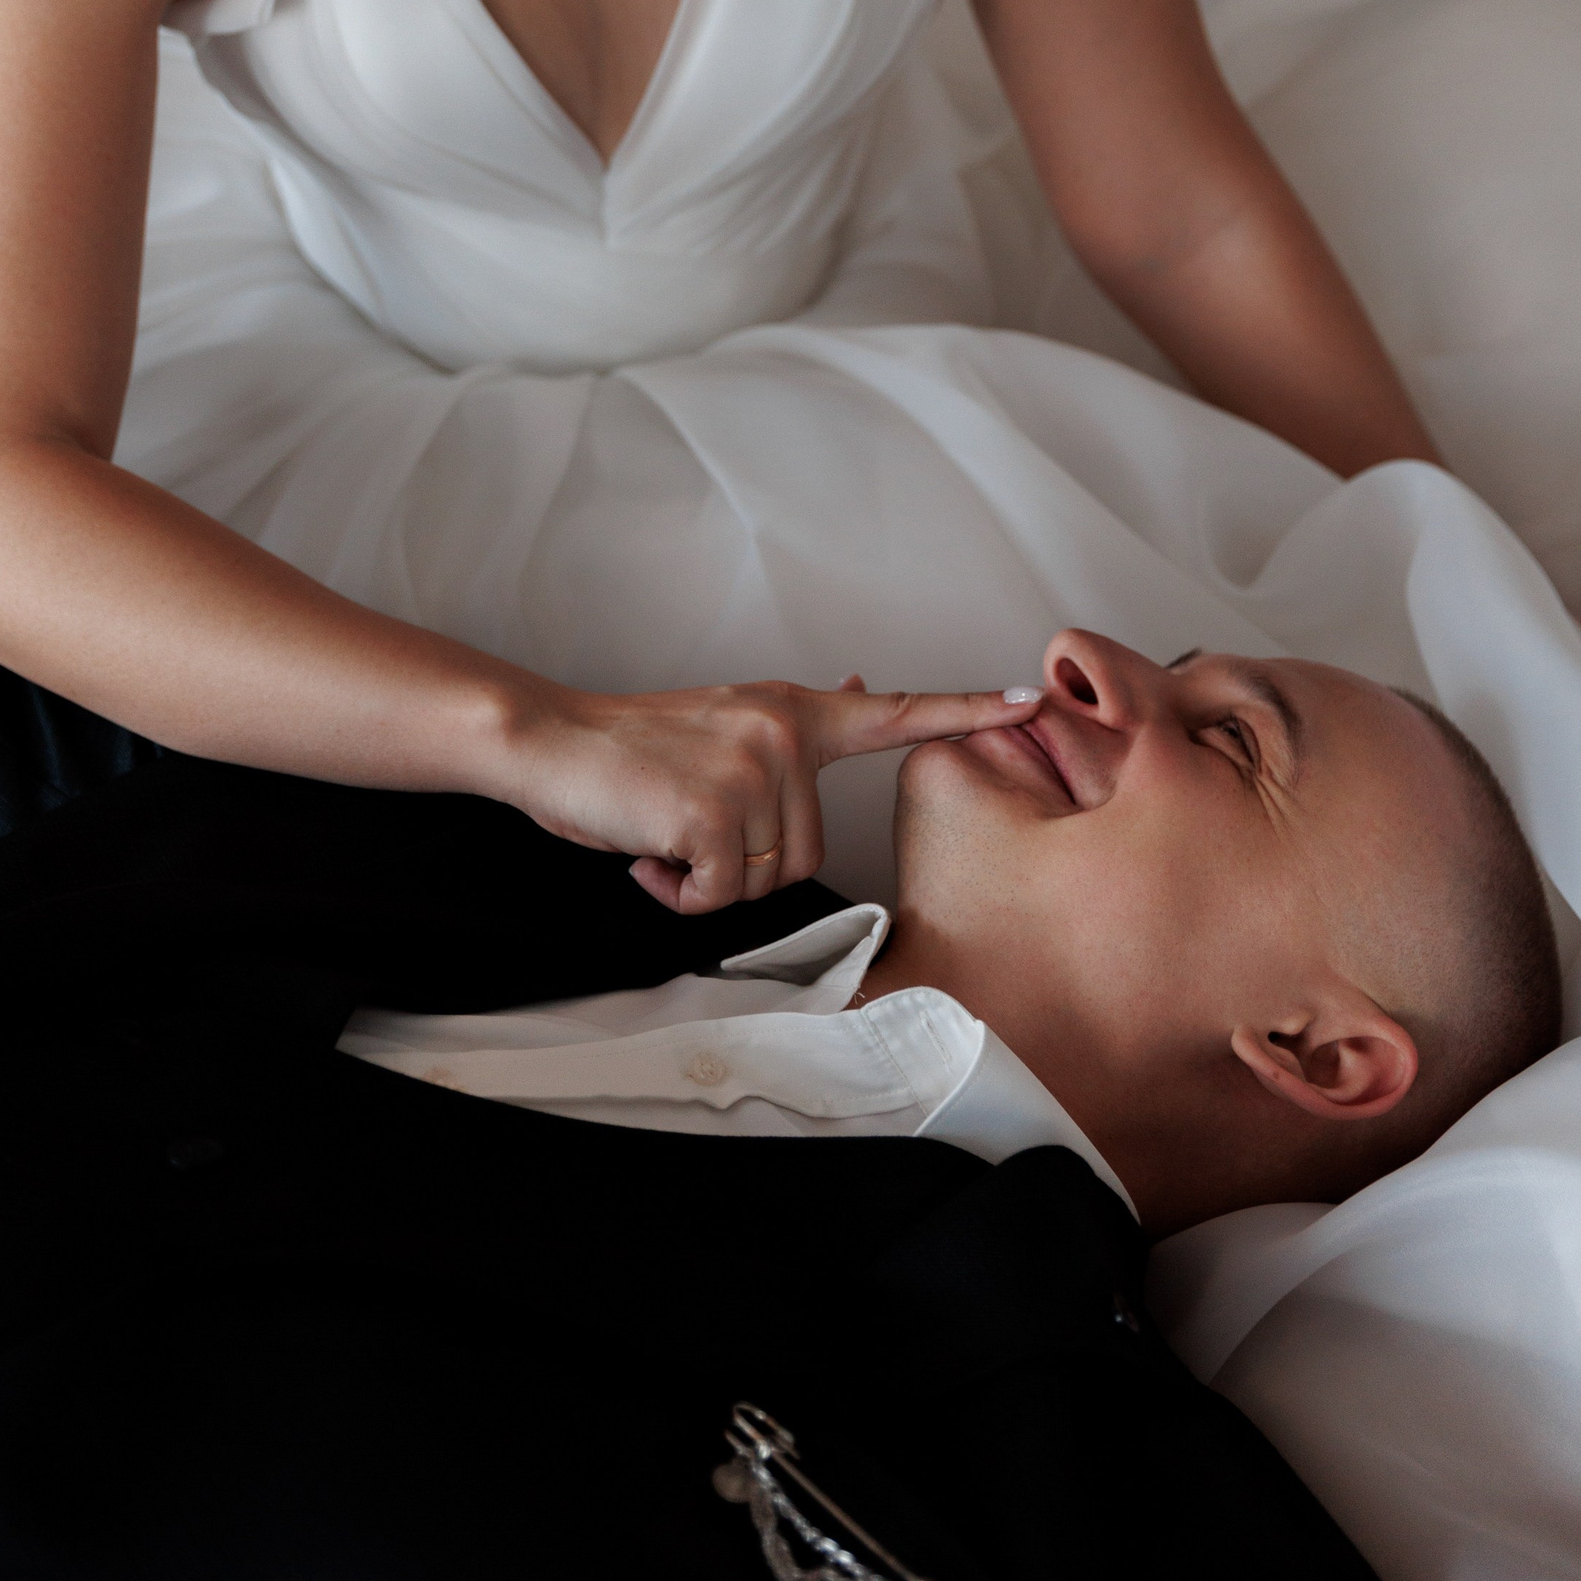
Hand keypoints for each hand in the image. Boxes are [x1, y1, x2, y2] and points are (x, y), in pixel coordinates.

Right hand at [499, 669, 1044, 913]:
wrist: (552, 741)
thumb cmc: (631, 750)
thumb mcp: (726, 718)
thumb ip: (796, 723)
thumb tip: (864, 686)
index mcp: (792, 711)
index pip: (896, 710)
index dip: (966, 711)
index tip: (1029, 700)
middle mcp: (783, 731)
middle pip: (809, 852)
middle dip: (748, 864)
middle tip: (689, 829)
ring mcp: (752, 767)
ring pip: (768, 879)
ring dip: (711, 881)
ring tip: (666, 834)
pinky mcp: (715, 810)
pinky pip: (723, 894)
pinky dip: (681, 893)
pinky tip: (649, 850)